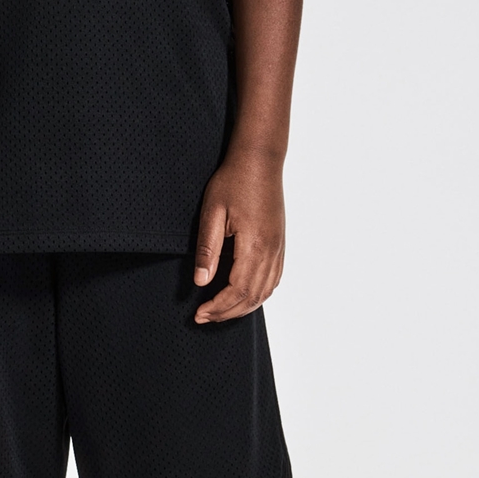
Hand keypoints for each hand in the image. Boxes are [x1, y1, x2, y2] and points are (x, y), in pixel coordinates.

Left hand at [193, 148, 284, 323]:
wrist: (260, 160)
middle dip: (227, 313)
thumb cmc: (234, 181)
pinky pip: (273, 279)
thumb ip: (207, 250)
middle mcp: (271, 252)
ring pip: (265, 292)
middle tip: (204, 317)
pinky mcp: (279, 243)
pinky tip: (244, 296)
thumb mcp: (212, 213)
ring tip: (220, 311)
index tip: (199, 313)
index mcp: (254, 246)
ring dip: (243, 307)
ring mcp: (278, 248)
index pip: (237, 291)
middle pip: (252, 297)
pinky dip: (258, 295)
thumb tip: (200, 282)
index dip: (217, 307)